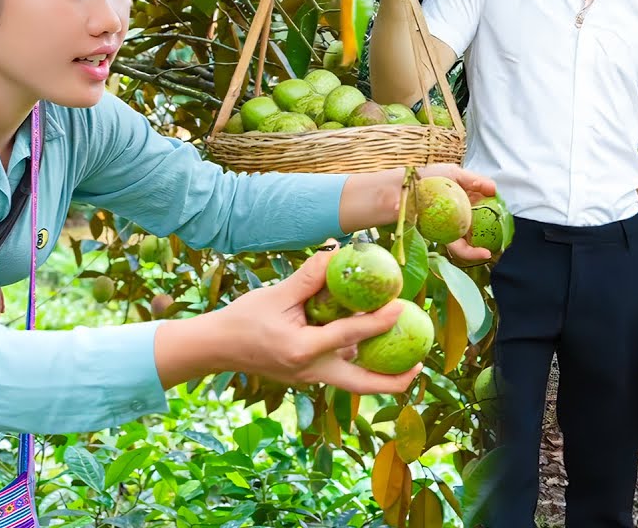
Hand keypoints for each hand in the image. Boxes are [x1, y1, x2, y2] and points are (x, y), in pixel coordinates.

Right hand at [215, 250, 421, 393]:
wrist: (216, 347)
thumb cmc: (243, 319)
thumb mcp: (276, 294)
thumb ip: (309, 278)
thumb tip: (338, 253)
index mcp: (302, 351)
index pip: (350, 335)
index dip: (378, 321)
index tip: (401, 308)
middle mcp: (310, 371)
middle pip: (362, 385)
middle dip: (395, 380)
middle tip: (421, 363)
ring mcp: (309, 378)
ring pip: (353, 380)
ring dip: (379, 368)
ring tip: (406, 348)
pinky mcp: (307, 377)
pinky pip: (340, 370)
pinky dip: (358, 359)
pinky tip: (370, 340)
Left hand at [415, 163, 496, 261]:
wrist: (401, 191)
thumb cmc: (426, 178)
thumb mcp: (454, 173)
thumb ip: (476, 181)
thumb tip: (495, 189)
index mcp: (464, 196)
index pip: (484, 205)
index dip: (495, 211)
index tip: (504, 217)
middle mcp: (459, 212)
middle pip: (480, 224)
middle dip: (492, 232)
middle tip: (502, 237)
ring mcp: (452, 226)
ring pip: (472, 238)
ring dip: (484, 246)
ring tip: (495, 250)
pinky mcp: (443, 237)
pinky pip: (460, 247)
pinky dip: (472, 252)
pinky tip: (484, 254)